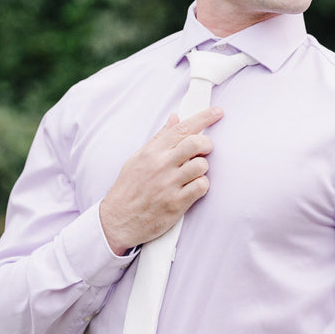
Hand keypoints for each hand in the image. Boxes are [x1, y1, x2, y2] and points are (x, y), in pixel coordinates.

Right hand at [99, 106, 223, 254]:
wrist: (118, 221)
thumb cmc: (128, 190)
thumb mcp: (137, 159)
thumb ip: (159, 139)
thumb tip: (175, 119)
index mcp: (152, 152)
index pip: (182, 128)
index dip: (203, 117)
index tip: (217, 112)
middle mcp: (161, 166)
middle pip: (196, 143)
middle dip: (207, 143)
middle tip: (205, 149)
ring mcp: (169, 185)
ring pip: (202, 165)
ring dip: (202, 167)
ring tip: (193, 173)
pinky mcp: (176, 203)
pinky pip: (201, 187)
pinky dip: (201, 185)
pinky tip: (192, 188)